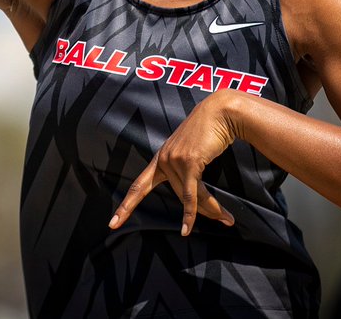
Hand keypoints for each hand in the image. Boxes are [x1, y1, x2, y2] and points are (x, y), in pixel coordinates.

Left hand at [108, 89, 242, 235]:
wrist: (221, 112)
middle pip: (178, 196)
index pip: (139, 185)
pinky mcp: (188, 162)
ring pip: (187, 197)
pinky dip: (192, 213)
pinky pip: (191, 194)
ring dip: (209, 210)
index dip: (126, 206)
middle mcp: (164, 159)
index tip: (113, 223)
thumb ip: (188, 166)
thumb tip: (194, 191)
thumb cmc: (210, 130)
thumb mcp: (193, 149)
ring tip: (227, 219)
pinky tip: (189, 228)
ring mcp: (174, 160)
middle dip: (199, 212)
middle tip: (222, 219)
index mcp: (161, 157)